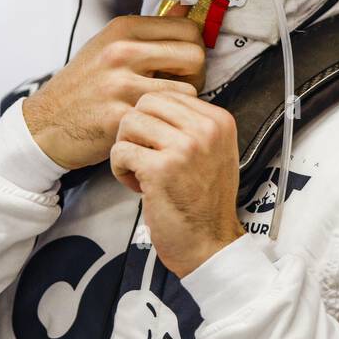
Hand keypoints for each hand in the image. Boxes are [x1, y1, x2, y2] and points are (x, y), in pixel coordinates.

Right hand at [23, 15, 205, 169]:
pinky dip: (164, 122)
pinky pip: (166, 116)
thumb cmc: (82, 85)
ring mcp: (120, 84)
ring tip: (164, 107)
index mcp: (122, 29)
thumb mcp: (108, 45)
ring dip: (182, 103)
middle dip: (196, 76)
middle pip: (195, 56)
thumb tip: (185, 9)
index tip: (183, 66)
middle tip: (180, 88)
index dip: (194, 49)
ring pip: (188, 90)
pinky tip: (150, 122)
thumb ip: (148, 31)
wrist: (46, 123)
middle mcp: (121, 51)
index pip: (189, 29)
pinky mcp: (119, 116)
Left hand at [110, 91, 244, 277]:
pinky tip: (138, 186)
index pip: (167, 94)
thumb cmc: (204, 202)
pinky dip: (120, 169)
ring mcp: (184, 147)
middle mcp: (205, 129)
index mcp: (218, 120)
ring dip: (126, 147)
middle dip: (135, 129)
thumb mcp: (214, 152)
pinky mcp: (161, 169)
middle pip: (145, 102)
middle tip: (143, 155)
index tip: (161, 147)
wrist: (209, 244)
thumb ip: (191, 124)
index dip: (154, 120)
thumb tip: (156, 102)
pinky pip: (120, 151)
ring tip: (140, 171)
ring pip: (129, 122)